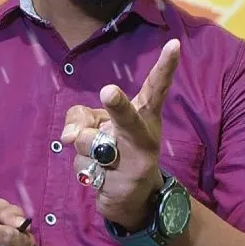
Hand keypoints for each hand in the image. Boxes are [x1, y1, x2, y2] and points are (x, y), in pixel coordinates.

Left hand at [62, 39, 179, 231]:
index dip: (165, 66)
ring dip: (83, 150)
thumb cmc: (115, 151)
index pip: (156, 88)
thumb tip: (70, 135)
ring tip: (99, 159)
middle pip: (127, 118)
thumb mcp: (97, 126)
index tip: (174, 44)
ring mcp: (135, 162)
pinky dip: (84, 171)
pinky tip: (100, 176)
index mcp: (144, 117)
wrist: (131, 201)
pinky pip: (84, 168)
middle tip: (108, 91)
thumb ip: (81, 116)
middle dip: (116, 105)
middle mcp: (144, 137)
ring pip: (89, 143)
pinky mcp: (122, 185)